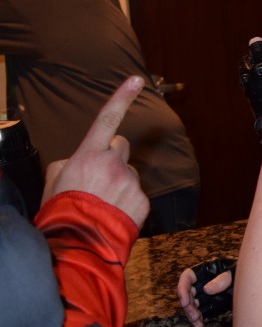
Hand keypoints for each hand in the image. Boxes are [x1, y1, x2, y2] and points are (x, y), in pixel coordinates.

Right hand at [42, 76, 148, 227]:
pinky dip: (127, 201)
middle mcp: (113, 164)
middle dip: (111, 157)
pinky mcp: (143, 201)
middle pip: (120, 147)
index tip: (136, 80)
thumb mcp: (53, 180)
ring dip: (118, 183)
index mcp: (88, 155)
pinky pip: (137, 194)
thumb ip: (71, 162)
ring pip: (129, 173)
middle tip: (96, 178)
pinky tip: (112, 214)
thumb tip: (82, 160)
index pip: (107, 119)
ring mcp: (130, 182)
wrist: (77, 247)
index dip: (121, 97)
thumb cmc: (60, 212)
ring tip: (100, 204)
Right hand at [177, 259, 234, 326]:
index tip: (185, 302)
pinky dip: (198, 320)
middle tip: (195, 316)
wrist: (246, 282)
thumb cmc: (237, 273)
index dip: (182, 289)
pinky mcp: (207, 303)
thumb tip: (206, 290)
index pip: (187, 277)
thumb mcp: (231, 273)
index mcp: (202, 271)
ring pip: (192, 306)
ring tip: (199, 325)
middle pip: (187, 295)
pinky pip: (199, 312)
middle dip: (189, 307)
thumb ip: (221, 280)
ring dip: (192, 316)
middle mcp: (199, 283)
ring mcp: (202, 294)